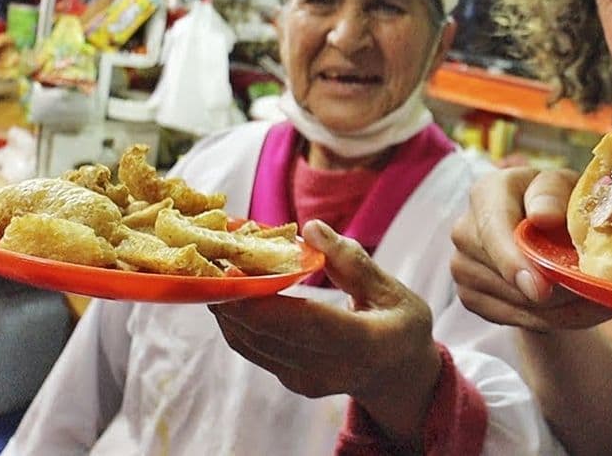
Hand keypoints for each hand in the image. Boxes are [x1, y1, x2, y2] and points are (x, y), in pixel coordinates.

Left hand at [210, 221, 440, 446]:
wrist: (400, 377)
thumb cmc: (401, 325)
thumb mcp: (392, 290)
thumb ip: (352, 261)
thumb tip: (310, 229)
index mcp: (366, 344)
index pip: (307, 323)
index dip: (263, 302)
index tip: (233, 273)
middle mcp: (331, 369)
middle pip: (268, 334)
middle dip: (232, 297)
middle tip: (210, 258)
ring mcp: (307, 381)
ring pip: (253, 344)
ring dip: (228, 306)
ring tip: (213, 269)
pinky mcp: (291, 381)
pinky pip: (255, 349)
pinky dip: (238, 318)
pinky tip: (231, 291)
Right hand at [451, 167, 611, 331]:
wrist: (542, 228)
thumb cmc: (555, 200)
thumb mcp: (563, 185)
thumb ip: (552, 194)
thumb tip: (543, 216)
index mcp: (486, 193)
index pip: (493, 230)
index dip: (514, 262)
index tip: (541, 290)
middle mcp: (465, 231)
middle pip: (506, 276)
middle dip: (557, 291)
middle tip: (603, 295)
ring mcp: (463, 267)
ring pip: (516, 304)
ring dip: (562, 309)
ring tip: (599, 300)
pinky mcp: (470, 296)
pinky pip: (514, 319)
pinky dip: (552, 320)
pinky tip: (578, 309)